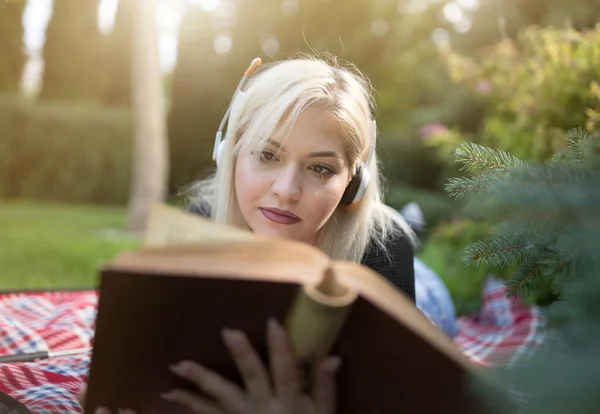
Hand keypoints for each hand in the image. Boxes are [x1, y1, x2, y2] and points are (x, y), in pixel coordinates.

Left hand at [163, 318, 339, 413]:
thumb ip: (324, 388)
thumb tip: (331, 357)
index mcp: (289, 403)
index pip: (286, 371)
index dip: (281, 348)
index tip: (273, 323)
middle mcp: (263, 408)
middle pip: (252, 378)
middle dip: (241, 355)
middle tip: (228, 332)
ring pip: (220, 396)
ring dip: (199, 379)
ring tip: (178, 365)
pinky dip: (189, 402)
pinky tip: (171, 393)